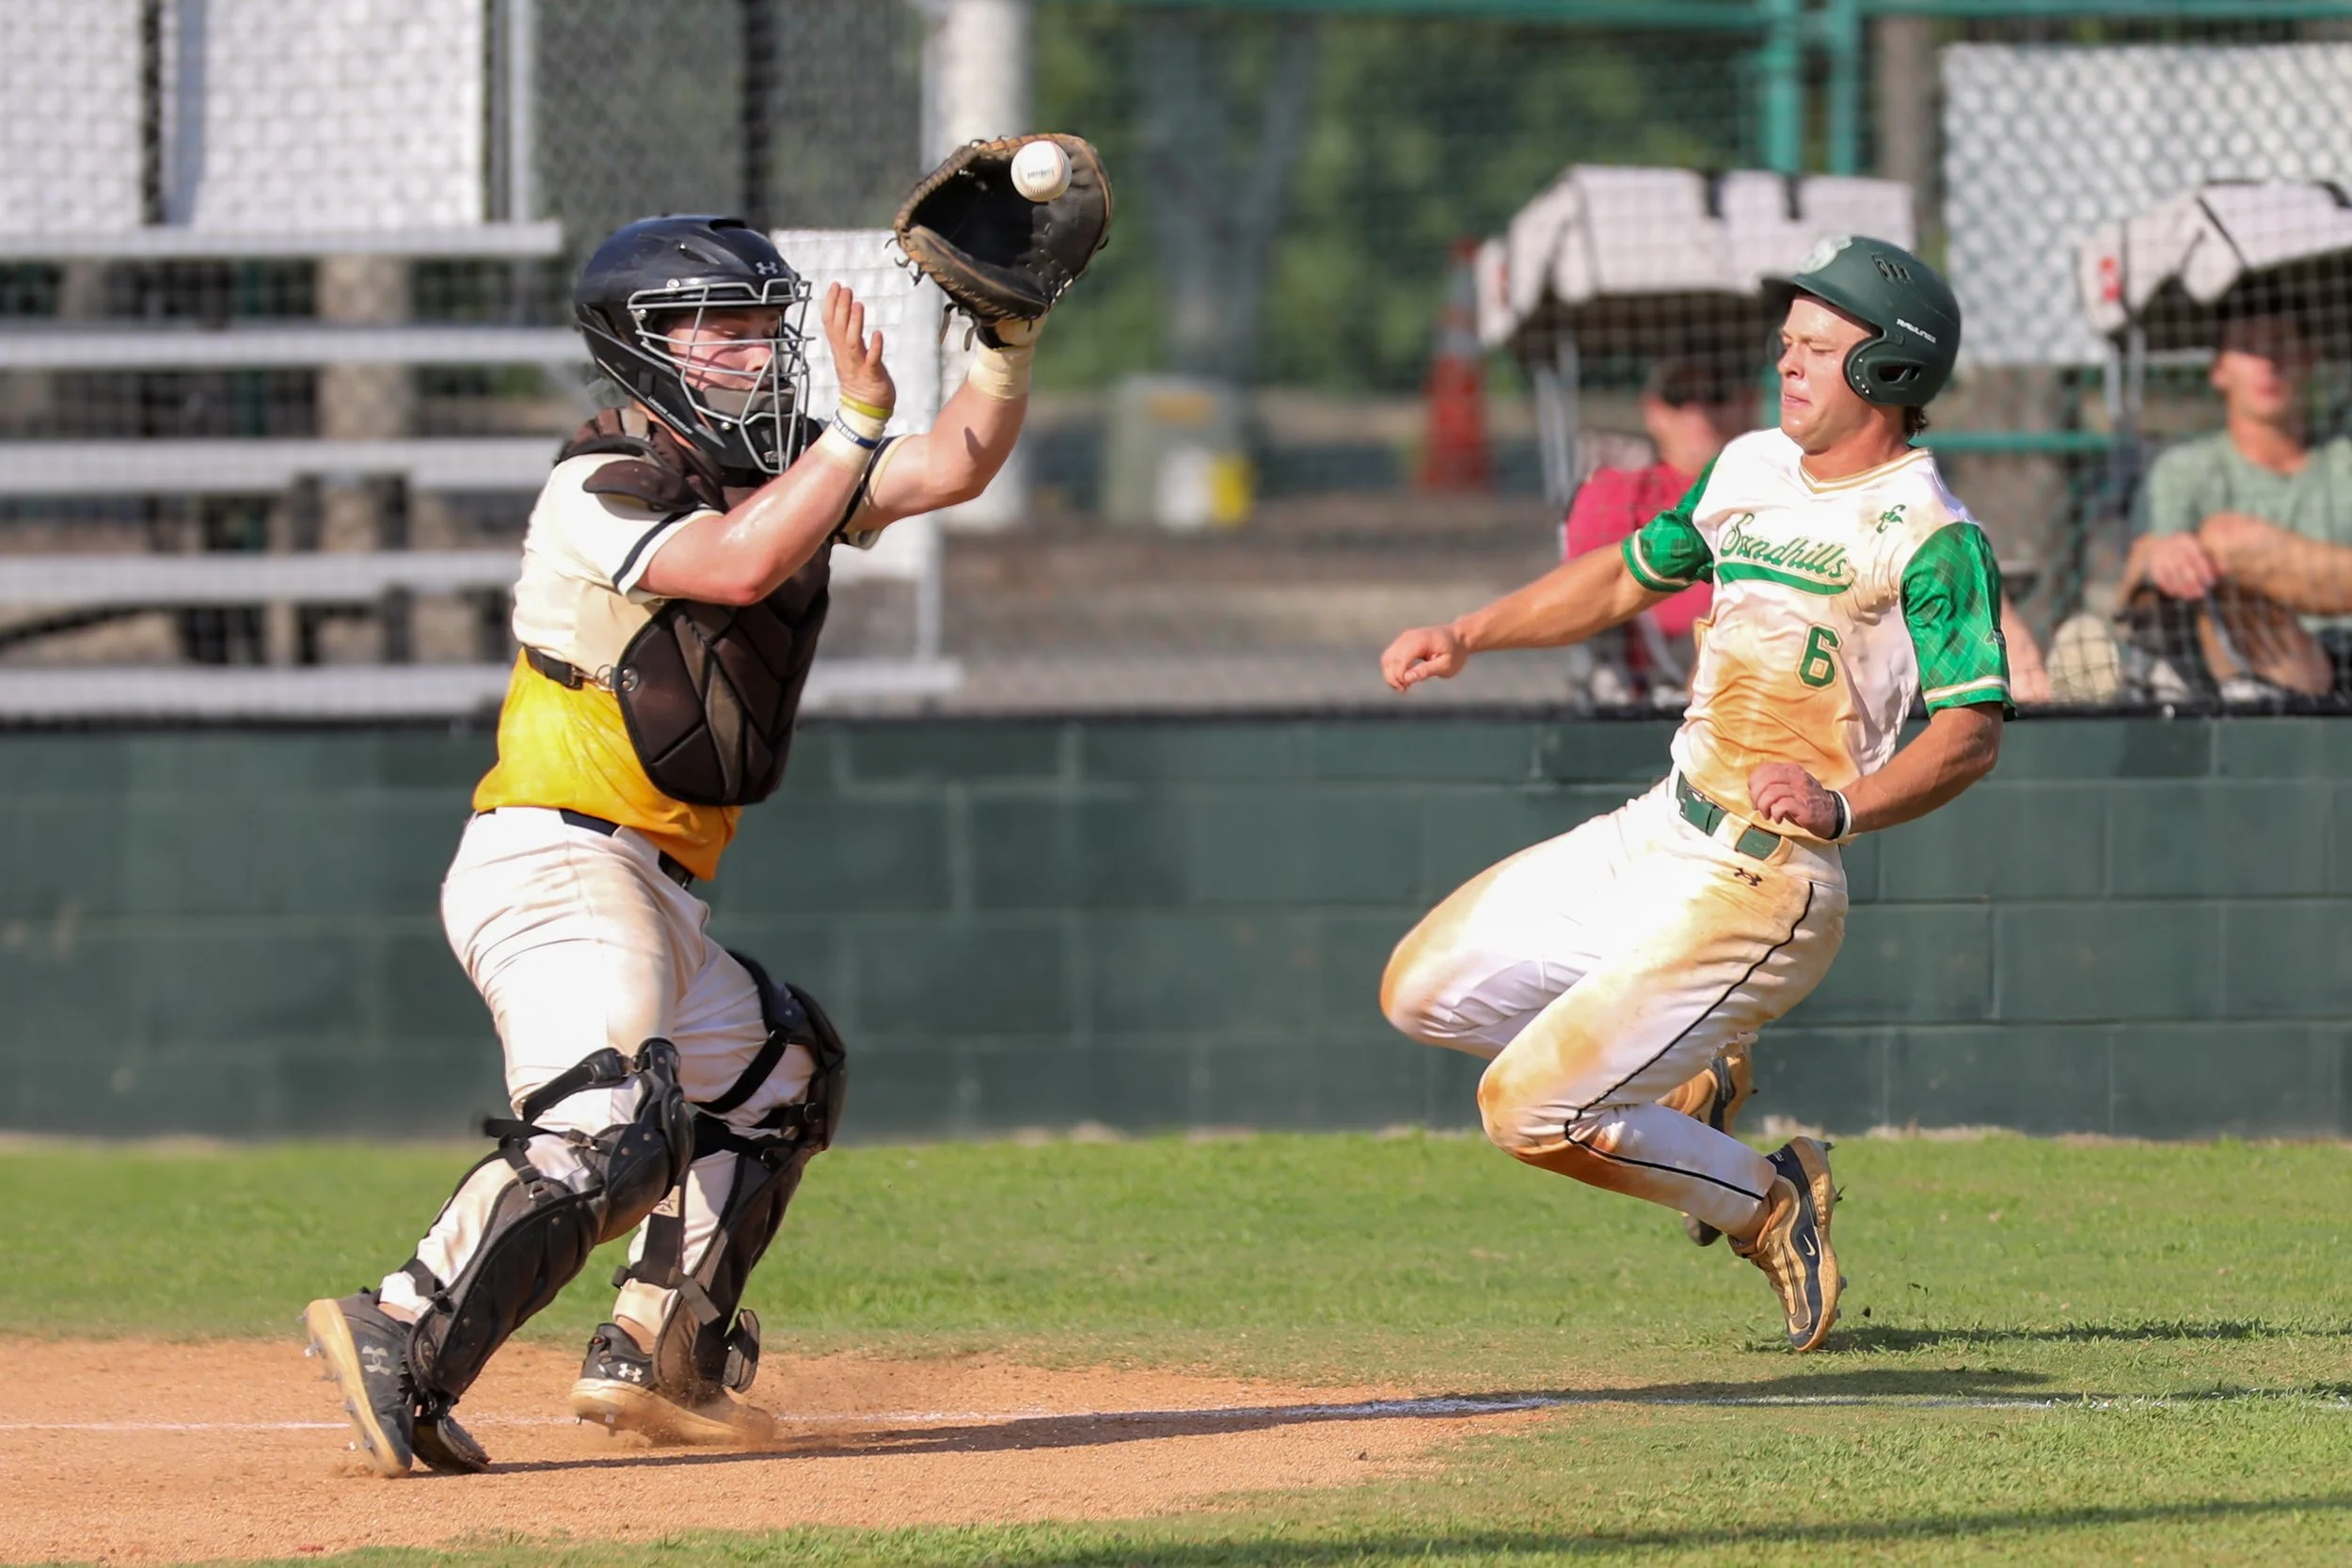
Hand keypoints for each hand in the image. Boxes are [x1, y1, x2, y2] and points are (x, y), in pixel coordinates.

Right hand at [822, 283, 894, 415]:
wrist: (864, 411)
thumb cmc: (861, 380)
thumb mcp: (850, 355)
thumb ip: (848, 335)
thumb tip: (848, 312)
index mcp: (840, 351)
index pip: (830, 324)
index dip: (831, 304)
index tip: (835, 285)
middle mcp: (846, 357)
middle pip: (838, 330)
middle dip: (841, 308)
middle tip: (845, 288)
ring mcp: (858, 367)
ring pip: (852, 344)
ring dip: (854, 324)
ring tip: (858, 305)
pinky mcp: (872, 377)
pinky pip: (872, 362)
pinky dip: (874, 348)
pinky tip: (878, 334)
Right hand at [1381, 624, 1467, 690]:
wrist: (1458, 638)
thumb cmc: (1454, 653)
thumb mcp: (1446, 665)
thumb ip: (1427, 670)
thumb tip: (1407, 678)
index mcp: (1421, 640)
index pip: (1401, 659)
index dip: (1399, 676)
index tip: (1406, 688)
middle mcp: (1409, 637)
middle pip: (1389, 659)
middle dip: (1392, 677)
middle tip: (1403, 690)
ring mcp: (1404, 638)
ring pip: (1386, 658)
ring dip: (1390, 674)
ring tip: (1402, 687)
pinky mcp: (1402, 642)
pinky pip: (1390, 657)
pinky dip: (1392, 670)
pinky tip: (1403, 679)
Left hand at [1747, 762, 1840, 838]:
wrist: (1835, 813)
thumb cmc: (1808, 802)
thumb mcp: (1791, 787)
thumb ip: (1774, 785)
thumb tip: (1753, 792)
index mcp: (1791, 770)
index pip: (1764, 769)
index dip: (1754, 783)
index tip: (1756, 796)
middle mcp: (1796, 777)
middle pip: (1765, 779)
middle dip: (1756, 795)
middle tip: (1759, 807)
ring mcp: (1801, 791)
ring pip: (1771, 792)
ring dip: (1764, 806)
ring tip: (1768, 814)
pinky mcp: (1805, 807)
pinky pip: (1782, 805)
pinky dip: (1775, 813)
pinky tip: (1778, 818)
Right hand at [2141, 532, 2219, 599]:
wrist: (2159, 545)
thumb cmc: (2186, 550)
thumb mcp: (2198, 549)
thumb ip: (2211, 559)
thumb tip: (2223, 571)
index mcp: (2185, 542)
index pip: (2195, 558)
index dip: (2204, 571)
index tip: (2210, 581)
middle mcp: (2171, 549)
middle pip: (2183, 568)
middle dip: (2193, 583)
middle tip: (2201, 593)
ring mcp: (2161, 558)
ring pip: (2172, 576)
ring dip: (2182, 588)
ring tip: (2191, 596)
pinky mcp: (2154, 567)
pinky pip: (2162, 580)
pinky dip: (2170, 588)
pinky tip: (2178, 594)